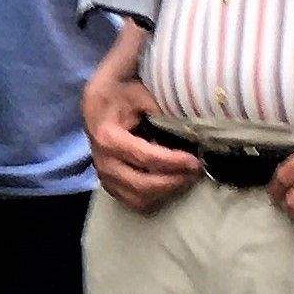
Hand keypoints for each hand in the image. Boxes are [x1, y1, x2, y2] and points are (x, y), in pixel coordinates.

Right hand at [83, 70, 199, 212]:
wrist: (97, 101)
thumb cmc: (121, 93)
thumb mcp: (139, 91)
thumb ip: (159, 107)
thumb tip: (188, 123)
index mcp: (108, 137)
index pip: (145, 157)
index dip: (173, 162)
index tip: (195, 160)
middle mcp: (102, 162)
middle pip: (142, 185)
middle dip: (173, 181)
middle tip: (196, 171)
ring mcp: (104, 175)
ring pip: (138, 199)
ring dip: (166, 192)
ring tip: (186, 178)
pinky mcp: (109, 184)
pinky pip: (133, 202)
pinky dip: (155, 198)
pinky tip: (171, 184)